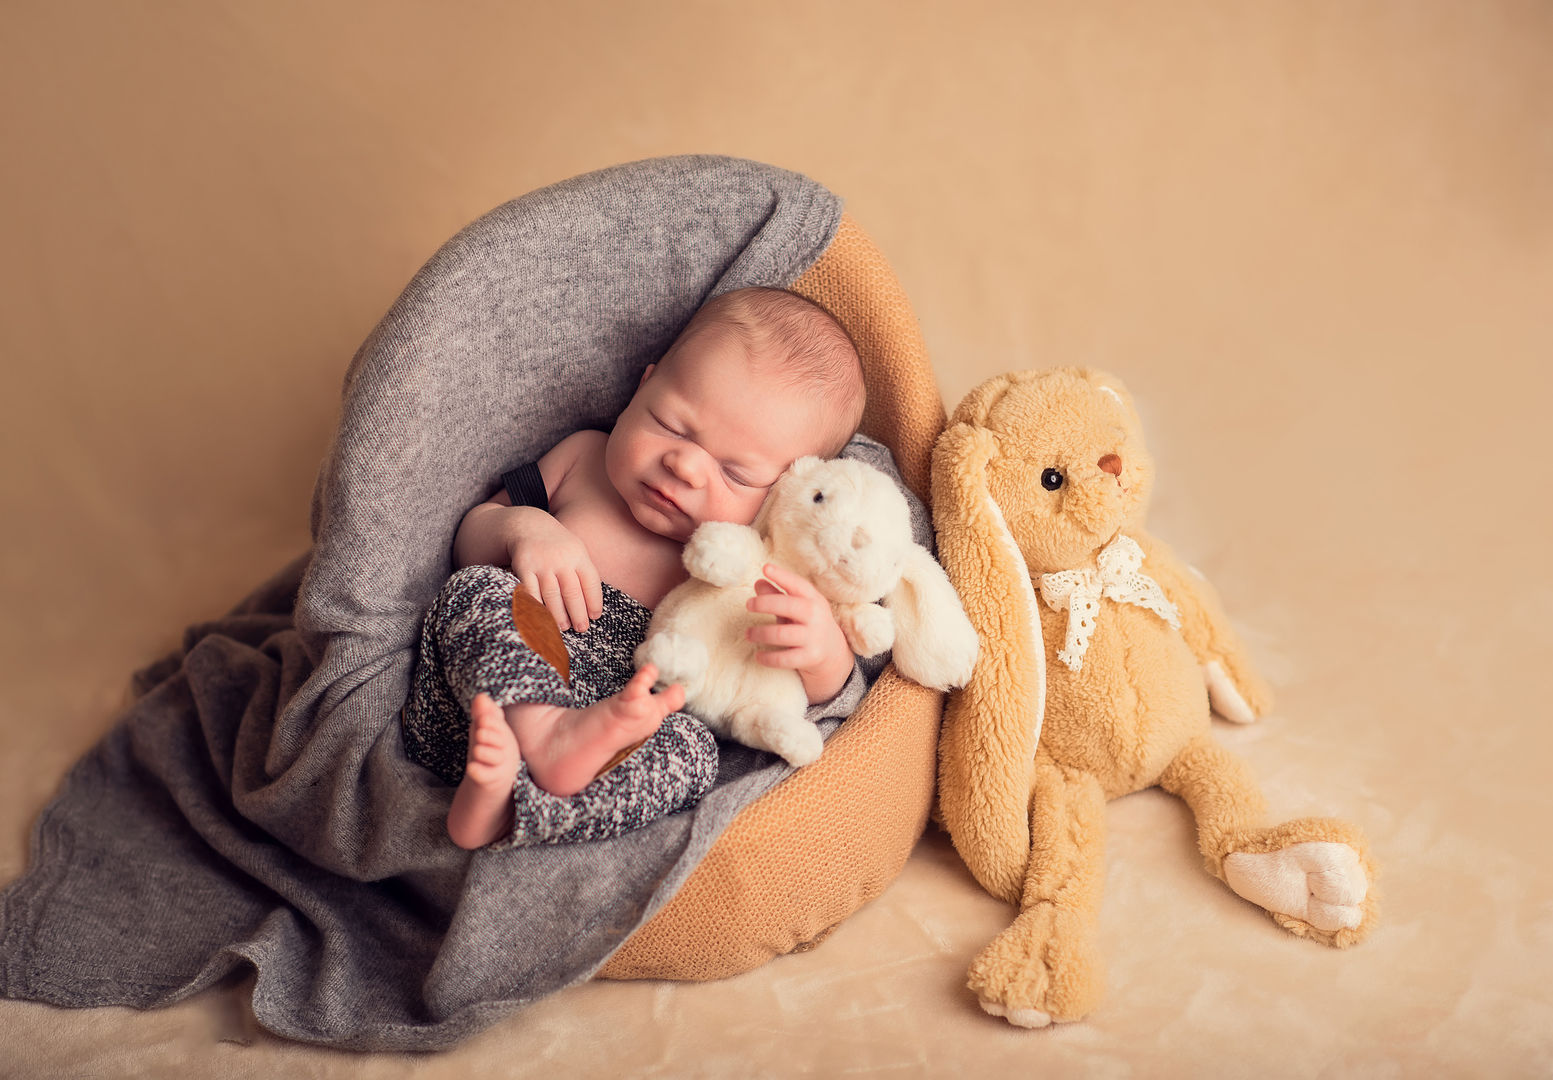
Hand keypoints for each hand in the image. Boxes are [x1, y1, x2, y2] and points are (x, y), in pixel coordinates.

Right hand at [505, 506, 602, 632]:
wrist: (528, 525)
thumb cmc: (557, 545)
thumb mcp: (575, 551)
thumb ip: (584, 573)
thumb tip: (592, 605)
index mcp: (578, 555)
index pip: (591, 582)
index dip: (594, 602)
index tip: (595, 617)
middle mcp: (561, 559)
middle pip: (572, 592)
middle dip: (578, 613)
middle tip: (581, 628)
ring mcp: (542, 563)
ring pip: (552, 595)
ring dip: (558, 615)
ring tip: (563, 627)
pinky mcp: (524, 567)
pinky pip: (531, 592)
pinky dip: (536, 607)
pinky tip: (541, 618)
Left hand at [745, 563, 853, 703]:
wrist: (832, 652)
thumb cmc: (807, 623)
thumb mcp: (796, 606)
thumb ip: (777, 595)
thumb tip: (758, 582)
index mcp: (813, 599)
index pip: (798, 584)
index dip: (782, 576)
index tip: (766, 568)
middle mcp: (816, 616)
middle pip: (788, 606)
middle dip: (764, 603)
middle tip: (748, 604)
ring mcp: (813, 637)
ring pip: (781, 634)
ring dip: (760, 633)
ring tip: (748, 634)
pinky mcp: (810, 657)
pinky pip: (784, 658)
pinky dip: (767, 658)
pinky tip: (758, 656)